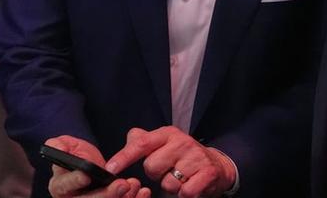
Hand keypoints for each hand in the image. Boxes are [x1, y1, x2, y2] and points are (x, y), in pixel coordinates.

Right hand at [46, 135, 149, 197]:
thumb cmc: (77, 157)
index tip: (87, 175)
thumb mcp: (67, 146)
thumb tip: (57, 147)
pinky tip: (142, 192)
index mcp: (59, 187)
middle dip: (106, 195)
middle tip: (122, 184)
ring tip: (133, 184)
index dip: (75, 180)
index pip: (64, 186)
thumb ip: (59, 145)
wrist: (92, 166)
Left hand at [106, 127, 236, 197]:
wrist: (216, 165)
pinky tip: (190, 186)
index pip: (142, 143)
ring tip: (181, 178)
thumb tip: (131, 137)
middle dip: (157, 174)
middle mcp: (182, 142)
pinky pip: (185, 192)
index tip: (110, 168)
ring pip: (168, 183)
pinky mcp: (208, 173)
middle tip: (169, 170)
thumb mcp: (164, 144)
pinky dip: (185, 194)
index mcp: (168, 134)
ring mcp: (196, 157)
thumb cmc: (182, 156)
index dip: (124, 156)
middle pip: (152, 167)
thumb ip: (143, 140)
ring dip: (172, 186)